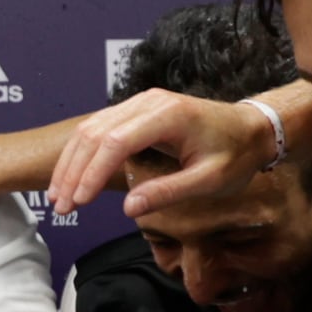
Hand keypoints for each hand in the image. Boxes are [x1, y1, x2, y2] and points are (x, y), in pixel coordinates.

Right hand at [45, 85, 294, 227]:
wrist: (252, 128)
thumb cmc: (235, 155)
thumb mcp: (210, 181)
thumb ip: (169, 192)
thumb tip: (129, 208)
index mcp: (167, 116)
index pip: (115, 143)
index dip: (91, 174)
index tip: (78, 203)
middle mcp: (148, 103)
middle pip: (95, 133)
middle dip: (73, 172)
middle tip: (61, 207)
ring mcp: (141, 103)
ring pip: (92, 128)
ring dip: (72, 163)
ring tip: (59, 197)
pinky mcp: (139, 111)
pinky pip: (101, 128)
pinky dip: (83, 153)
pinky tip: (74, 177)